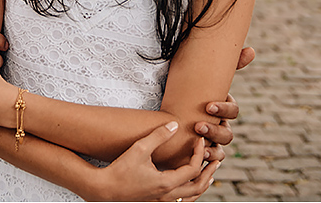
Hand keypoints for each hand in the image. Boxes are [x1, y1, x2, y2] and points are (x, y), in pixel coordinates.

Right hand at [85, 123, 217, 201]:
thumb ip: (159, 136)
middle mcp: (167, 195)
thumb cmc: (119, 169)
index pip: (193, 169)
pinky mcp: (155, 202)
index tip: (199, 139)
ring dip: (202, 184)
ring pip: (191, 197)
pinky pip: (180, 200)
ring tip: (208, 173)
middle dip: (209, 172)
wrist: (103, 189)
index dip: (199, 153)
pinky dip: (190, 192)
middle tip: (216, 159)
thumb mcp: (139, 148)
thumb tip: (174, 124)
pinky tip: (188, 183)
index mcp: (166, 183)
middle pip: (198, 187)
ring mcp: (161, 201)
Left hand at [195, 46, 253, 151]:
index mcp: (222, 107)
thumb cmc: (186, 88)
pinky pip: (211, 161)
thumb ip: (225, 62)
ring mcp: (211, 140)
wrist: (165, 107)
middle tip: (197, 125)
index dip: (224, 109)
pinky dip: (207, 159)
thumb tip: (251, 50)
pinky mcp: (200, 152)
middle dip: (214, 130)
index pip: (233, 110)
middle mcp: (219, 125)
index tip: (209, 105)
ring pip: (221, 149)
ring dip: (211, 148)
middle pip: (227, 133)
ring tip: (198, 144)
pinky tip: (198, 156)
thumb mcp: (200, 74)